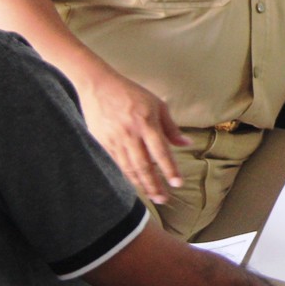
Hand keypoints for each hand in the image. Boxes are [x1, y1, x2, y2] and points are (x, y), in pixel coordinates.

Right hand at [80, 71, 191, 202]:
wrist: (98, 86)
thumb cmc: (131, 93)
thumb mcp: (156, 104)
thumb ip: (170, 127)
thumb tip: (186, 144)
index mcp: (147, 123)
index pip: (161, 152)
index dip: (170, 169)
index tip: (177, 183)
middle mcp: (131, 134)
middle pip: (144, 165)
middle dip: (155, 184)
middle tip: (164, 199)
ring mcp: (115, 139)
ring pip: (129, 168)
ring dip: (141, 184)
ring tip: (152, 196)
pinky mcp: (102, 142)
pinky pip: (116, 163)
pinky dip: (126, 175)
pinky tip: (134, 183)